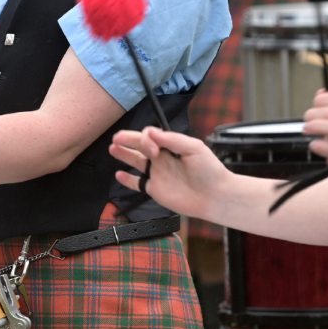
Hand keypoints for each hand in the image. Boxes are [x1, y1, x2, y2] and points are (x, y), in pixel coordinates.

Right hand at [109, 127, 230, 220]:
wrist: (215, 196)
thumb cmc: (209, 170)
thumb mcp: (194, 148)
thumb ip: (171, 139)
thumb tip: (150, 132)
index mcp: (171, 146)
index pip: (151, 136)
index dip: (146, 139)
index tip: (152, 149)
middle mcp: (162, 158)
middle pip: (140, 146)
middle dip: (128, 140)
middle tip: (116, 138)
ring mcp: (158, 174)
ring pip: (136, 162)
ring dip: (124, 155)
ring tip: (112, 148)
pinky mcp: (155, 190)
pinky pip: (138, 184)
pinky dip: (127, 180)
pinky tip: (118, 174)